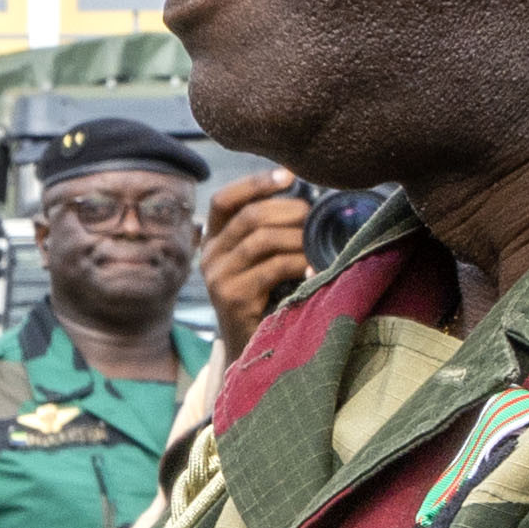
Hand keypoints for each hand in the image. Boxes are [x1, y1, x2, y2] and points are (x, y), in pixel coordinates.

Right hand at [200, 172, 316, 353]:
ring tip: (319, 244)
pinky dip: (299, 264)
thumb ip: (270, 232)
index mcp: (213, 241)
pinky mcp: (234, 298)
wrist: (251, 352)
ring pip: (261, 239)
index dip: (255, 183)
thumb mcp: (260, 261)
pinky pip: (272, 268)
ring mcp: (218, 278)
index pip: (225, 200)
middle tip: (316, 217)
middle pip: (248, 216)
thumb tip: (310, 200)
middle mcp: (209, 256)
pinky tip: (314, 268)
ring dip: (298, 238)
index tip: (289, 175)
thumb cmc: (266, 300)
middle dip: (289, 210)